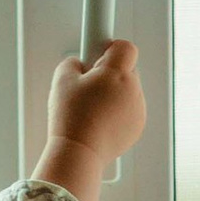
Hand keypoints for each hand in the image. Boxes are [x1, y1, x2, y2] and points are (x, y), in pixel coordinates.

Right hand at [34, 39, 145, 200]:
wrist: (80, 154)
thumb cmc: (71, 119)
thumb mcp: (61, 80)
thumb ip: (72, 62)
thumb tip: (78, 63)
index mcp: (116, 73)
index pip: (125, 47)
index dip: (111, 48)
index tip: (100, 53)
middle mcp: (132, 89)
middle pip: (127, 68)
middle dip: (110, 73)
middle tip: (89, 86)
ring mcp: (138, 109)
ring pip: (129, 90)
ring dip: (114, 93)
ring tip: (92, 107)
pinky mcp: (137, 126)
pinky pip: (130, 110)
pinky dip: (118, 112)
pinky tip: (99, 120)